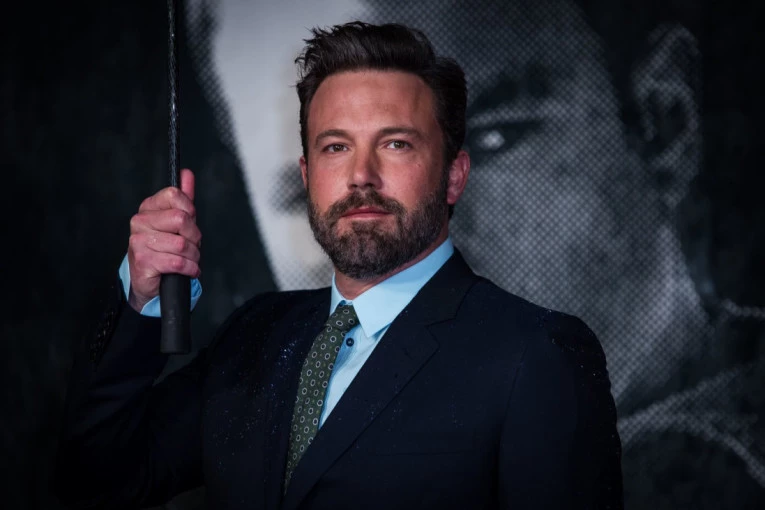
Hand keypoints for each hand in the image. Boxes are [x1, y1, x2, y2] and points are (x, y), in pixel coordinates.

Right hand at [127, 169, 201, 311]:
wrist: (148, 280)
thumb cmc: (164, 249)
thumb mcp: (175, 223)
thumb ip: (183, 199)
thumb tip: (187, 175)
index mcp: (148, 208)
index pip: (175, 195)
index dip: (190, 211)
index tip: (189, 224)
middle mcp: (139, 222)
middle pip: (181, 220)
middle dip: (194, 236)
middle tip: (191, 245)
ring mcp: (139, 242)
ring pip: (182, 244)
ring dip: (193, 256)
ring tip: (188, 260)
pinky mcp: (143, 261)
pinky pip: (178, 262)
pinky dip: (190, 268)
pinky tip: (188, 270)